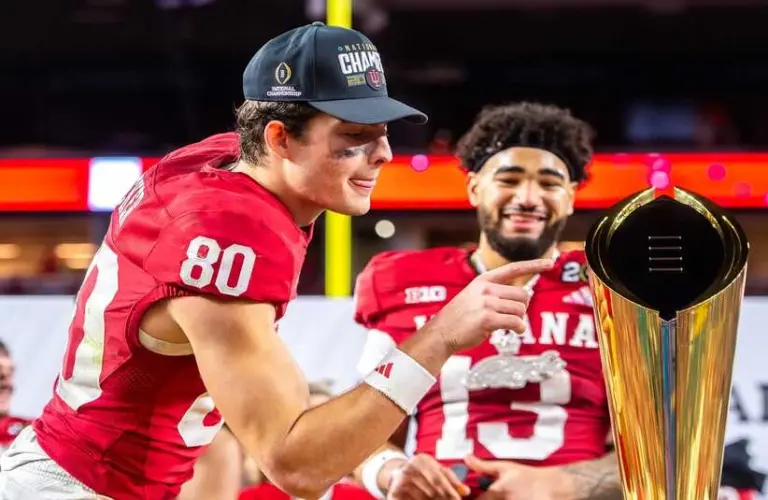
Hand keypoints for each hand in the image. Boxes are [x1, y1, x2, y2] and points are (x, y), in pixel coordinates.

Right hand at [385, 454, 469, 499]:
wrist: (399, 475)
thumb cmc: (424, 473)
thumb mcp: (438, 471)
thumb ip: (452, 480)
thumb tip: (466, 491)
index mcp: (421, 460)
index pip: (438, 478)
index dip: (449, 491)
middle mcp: (409, 467)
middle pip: (432, 491)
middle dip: (442, 499)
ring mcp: (400, 480)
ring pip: (423, 498)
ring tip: (431, 498)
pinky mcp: (393, 492)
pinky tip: (422, 499)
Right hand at [426, 259, 553, 352]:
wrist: (441, 332)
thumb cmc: (460, 318)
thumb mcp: (474, 296)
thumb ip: (494, 293)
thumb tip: (522, 300)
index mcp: (484, 280)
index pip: (513, 269)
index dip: (534, 265)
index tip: (550, 262)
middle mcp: (486, 289)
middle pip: (523, 295)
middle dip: (522, 308)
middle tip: (512, 317)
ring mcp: (487, 303)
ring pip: (521, 310)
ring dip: (519, 321)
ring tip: (507, 326)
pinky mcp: (488, 319)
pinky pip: (516, 323)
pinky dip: (519, 329)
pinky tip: (512, 332)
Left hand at [465, 455, 573, 499]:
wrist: (550, 487)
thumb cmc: (526, 476)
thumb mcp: (505, 467)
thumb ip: (483, 466)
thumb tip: (466, 458)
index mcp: (497, 491)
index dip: (470, 499)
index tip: (468, 496)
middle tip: (489, 496)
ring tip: (500, 496)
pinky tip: (507, 499)